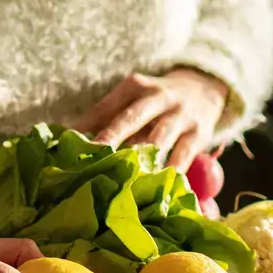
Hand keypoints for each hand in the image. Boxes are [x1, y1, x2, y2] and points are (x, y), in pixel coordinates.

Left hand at [75, 68, 228, 173]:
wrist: (204, 89)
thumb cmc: (155, 101)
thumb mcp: (132, 98)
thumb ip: (105, 116)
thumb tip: (68, 138)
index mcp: (135, 86)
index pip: (107, 106)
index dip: (88, 123)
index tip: (70, 142)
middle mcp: (158, 96)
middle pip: (132, 117)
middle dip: (113, 135)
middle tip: (96, 154)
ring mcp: (180, 114)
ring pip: (159, 137)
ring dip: (143, 157)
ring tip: (126, 177)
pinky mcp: (199, 133)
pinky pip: (184, 155)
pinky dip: (172, 171)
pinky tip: (160, 186)